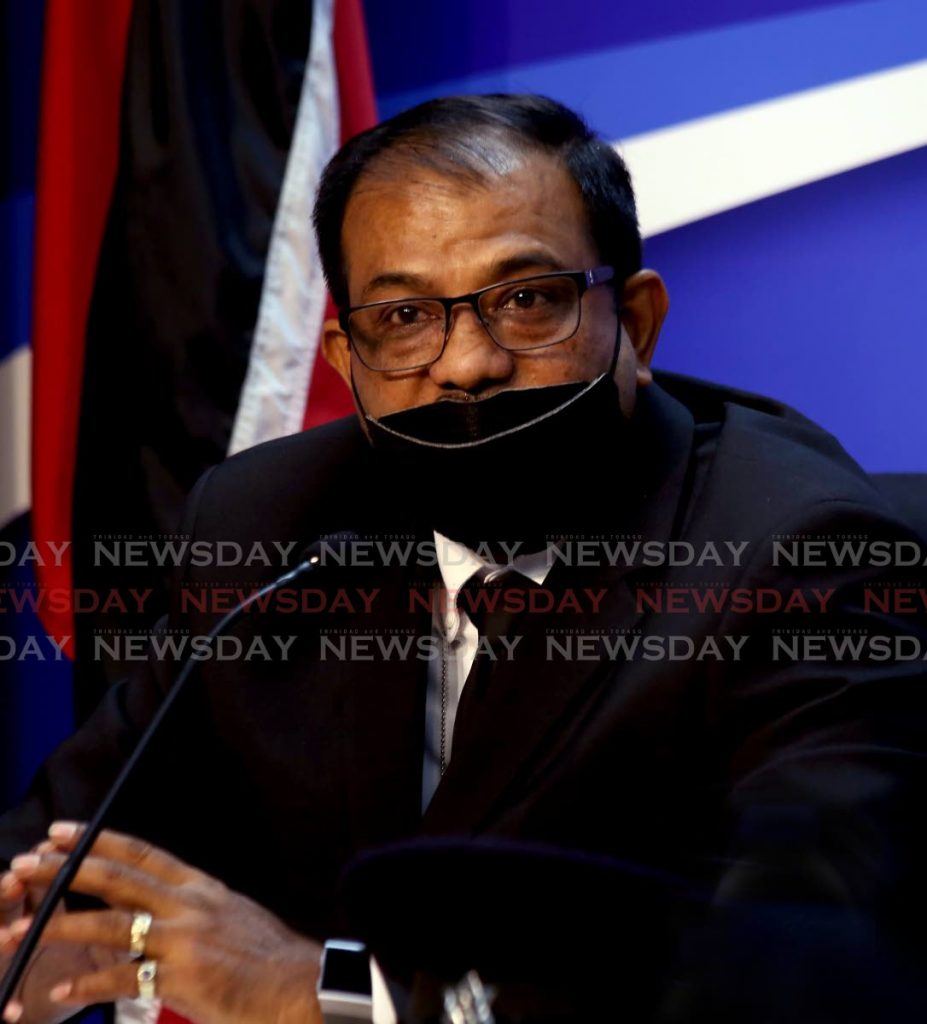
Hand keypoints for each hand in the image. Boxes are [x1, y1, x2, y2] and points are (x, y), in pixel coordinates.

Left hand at [3, 825, 322, 1023]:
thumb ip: (190, 909)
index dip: (98, 839)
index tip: (62, 830)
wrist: (302, 984)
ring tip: (21, 929)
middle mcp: (190, 904)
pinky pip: (124, 979)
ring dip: (61, 925)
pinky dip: (89, 986)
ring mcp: (185, 939)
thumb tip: (153, 907)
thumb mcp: (230, 915)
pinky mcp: (183, 976)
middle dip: (67, 869)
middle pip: (118, 878)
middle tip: (27, 861)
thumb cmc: (267, 956)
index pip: (142, 852)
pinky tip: (62, 993)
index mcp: (200, 886)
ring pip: (111, 924)